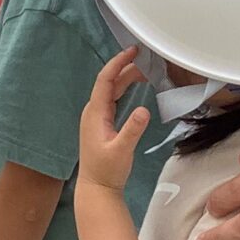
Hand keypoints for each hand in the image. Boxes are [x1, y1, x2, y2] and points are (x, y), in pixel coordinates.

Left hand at [78, 50, 151, 193]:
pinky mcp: (102, 123)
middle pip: (109, 82)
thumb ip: (132, 131)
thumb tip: (144, 110)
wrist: (97, 188)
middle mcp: (93, 112)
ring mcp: (97, 117)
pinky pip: (113, 98)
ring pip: (112, 90)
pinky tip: (137, 85)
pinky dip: (125, 88)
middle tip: (146, 58)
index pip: (105, 80)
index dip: (117, 63)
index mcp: (95, 114)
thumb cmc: (107, 171)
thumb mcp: (121, 151)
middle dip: (126, 67)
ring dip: (127, 77)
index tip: (132, 51)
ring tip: (146, 68)